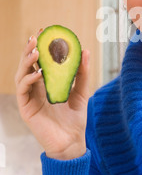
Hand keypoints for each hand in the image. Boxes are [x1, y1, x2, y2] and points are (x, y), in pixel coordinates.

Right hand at [15, 32, 89, 159]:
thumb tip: (86, 51)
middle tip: (36, 36)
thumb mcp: (81, 92)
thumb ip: (82, 73)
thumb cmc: (75, 119)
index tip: (45, 32)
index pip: (39, 61)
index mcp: (46, 84)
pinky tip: (37, 74)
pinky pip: (23, 90)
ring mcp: (29, 98)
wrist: (72, 142)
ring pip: (21, 74)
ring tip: (36, 50)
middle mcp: (35, 88)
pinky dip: (28, 79)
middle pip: (27, 65)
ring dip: (27, 61)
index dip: (40, 46)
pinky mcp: (26, 108)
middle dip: (30, 49)